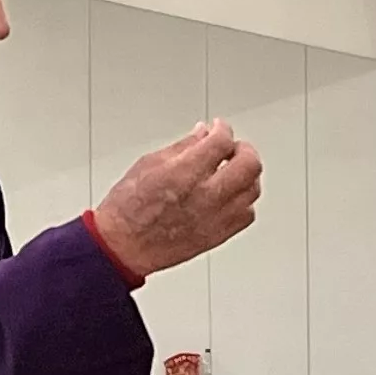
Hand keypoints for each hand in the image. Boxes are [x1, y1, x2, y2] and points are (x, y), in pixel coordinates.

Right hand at [92, 121, 261, 278]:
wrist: (122, 246)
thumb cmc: (128, 209)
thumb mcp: (149, 163)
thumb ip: (183, 146)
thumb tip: (202, 133)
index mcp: (183, 173)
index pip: (222, 141)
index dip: (222, 129)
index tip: (218, 129)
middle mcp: (204, 196)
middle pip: (249, 165)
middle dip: (244, 149)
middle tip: (233, 148)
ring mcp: (214, 218)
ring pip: (252, 190)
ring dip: (247, 175)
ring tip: (233, 170)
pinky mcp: (217, 236)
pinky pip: (247, 215)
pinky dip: (244, 201)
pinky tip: (231, 195)